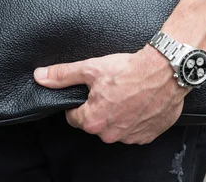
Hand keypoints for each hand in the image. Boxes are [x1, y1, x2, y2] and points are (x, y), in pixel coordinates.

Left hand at [34, 45, 188, 144]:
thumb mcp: (90, 68)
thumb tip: (41, 77)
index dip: (79, 101)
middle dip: (99, 107)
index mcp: (92, 121)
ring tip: (126, 94)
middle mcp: (110, 134)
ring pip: (116, 127)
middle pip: (95, 123)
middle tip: (110, 88)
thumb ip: (63, 75)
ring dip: (118, 114)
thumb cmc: (129, 70)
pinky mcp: (148, 135)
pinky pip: (135, 129)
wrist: (165, 71)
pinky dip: (135, 118)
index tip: (90, 90)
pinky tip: (139, 102)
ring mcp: (131, 137)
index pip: (73, 116)